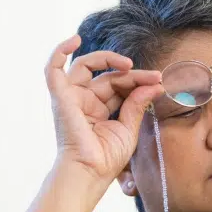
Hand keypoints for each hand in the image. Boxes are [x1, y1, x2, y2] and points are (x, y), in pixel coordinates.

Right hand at [44, 34, 164, 181]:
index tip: (158, 82)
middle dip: (131, 74)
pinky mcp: (60, 97)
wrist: (90, 172)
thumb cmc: (106, 159)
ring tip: (129, 64)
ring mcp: (71, 98)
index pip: (118, 86)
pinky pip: (53, 68)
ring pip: (88, 66)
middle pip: (107, 76)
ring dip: (108, 59)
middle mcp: (84, 101)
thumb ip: (137, 104)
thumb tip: (154, 85)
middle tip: (153, 77)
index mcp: (99, 110)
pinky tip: (75, 39)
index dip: (138, 81)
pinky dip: (60, 51)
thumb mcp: (128, 129)